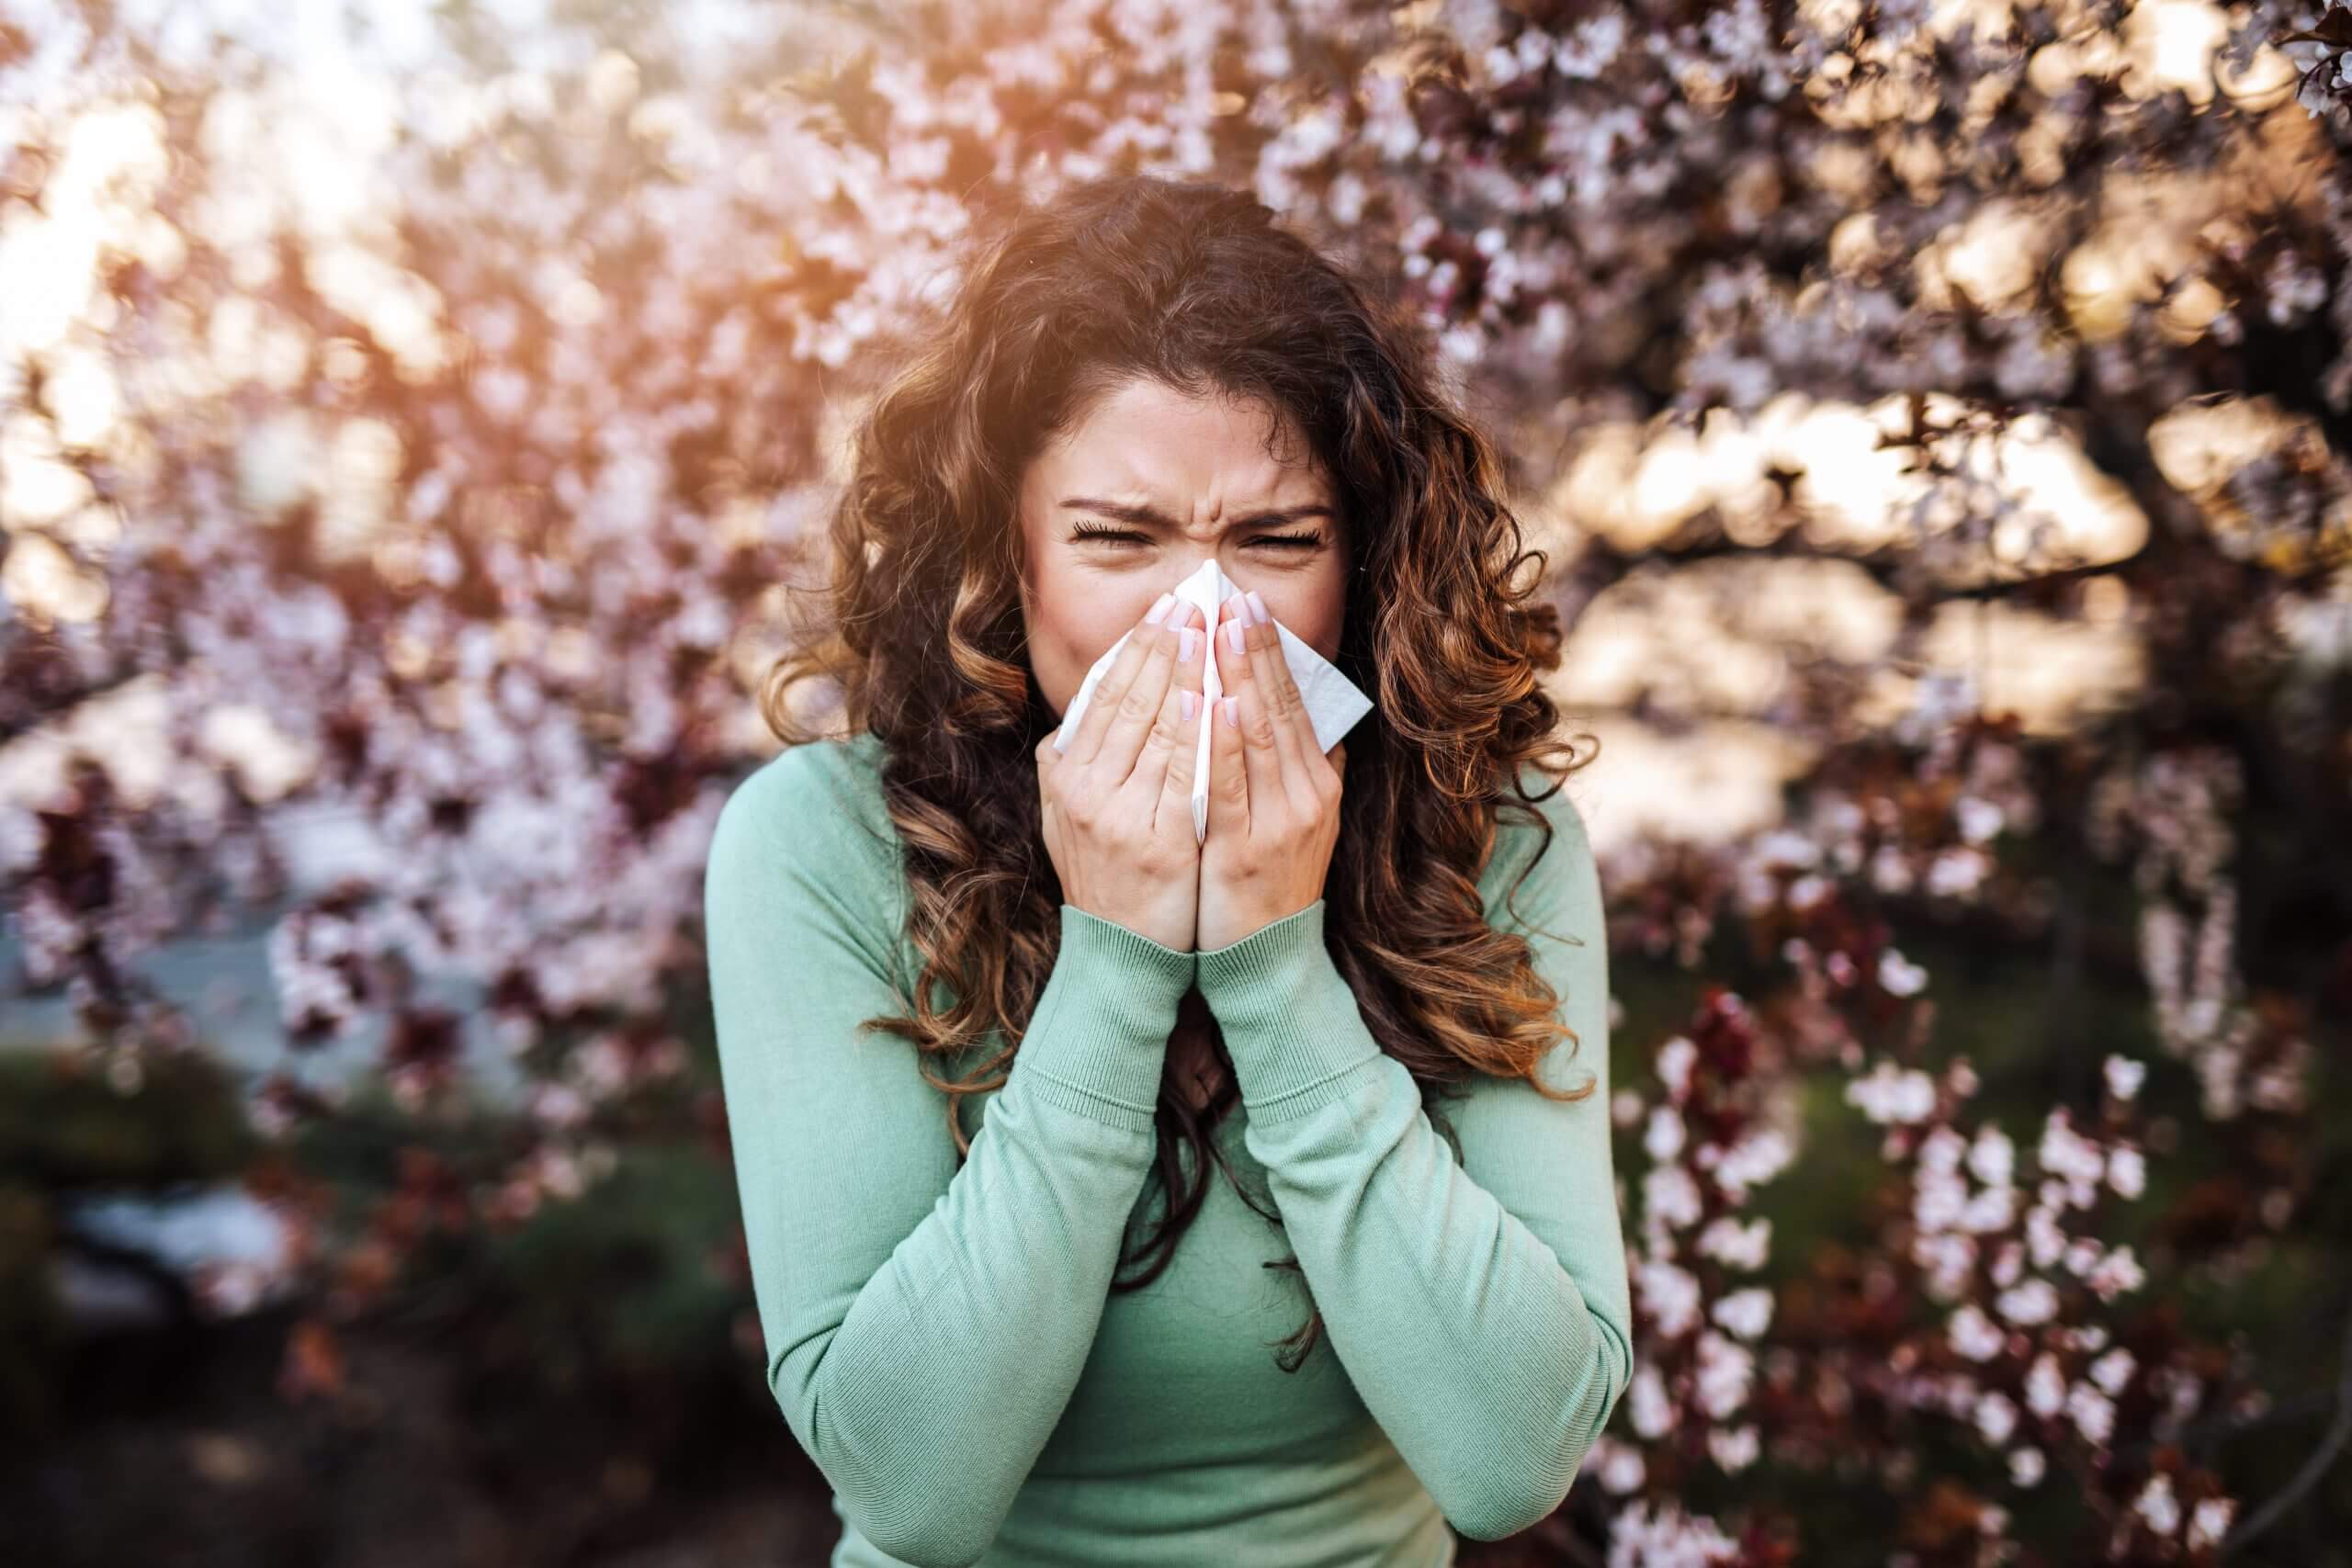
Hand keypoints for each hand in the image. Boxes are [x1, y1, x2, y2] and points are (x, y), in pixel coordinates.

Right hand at [1034, 592, 1209, 950]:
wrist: (1121, 956)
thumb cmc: (1104, 879)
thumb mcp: (1068, 818)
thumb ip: (1070, 765)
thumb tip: (1080, 712)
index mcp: (1066, 778)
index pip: (1104, 696)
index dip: (1135, 647)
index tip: (1164, 607)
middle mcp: (1085, 793)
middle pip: (1128, 702)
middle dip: (1163, 645)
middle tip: (1192, 600)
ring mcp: (1120, 819)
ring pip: (1155, 731)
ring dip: (1183, 675)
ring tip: (1206, 631)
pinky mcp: (1157, 845)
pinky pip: (1180, 779)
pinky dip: (1195, 737)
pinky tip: (1212, 701)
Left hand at [1197, 588, 1347, 951]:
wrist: (1267, 960)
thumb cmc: (1270, 887)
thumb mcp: (1301, 826)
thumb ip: (1308, 775)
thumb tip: (1320, 728)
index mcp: (1316, 783)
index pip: (1292, 704)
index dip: (1271, 653)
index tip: (1247, 605)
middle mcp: (1307, 795)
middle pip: (1280, 708)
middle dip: (1256, 649)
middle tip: (1234, 596)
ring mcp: (1281, 822)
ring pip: (1261, 737)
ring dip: (1241, 679)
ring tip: (1223, 630)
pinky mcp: (1249, 849)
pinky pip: (1237, 786)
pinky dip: (1229, 743)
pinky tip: (1218, 704)